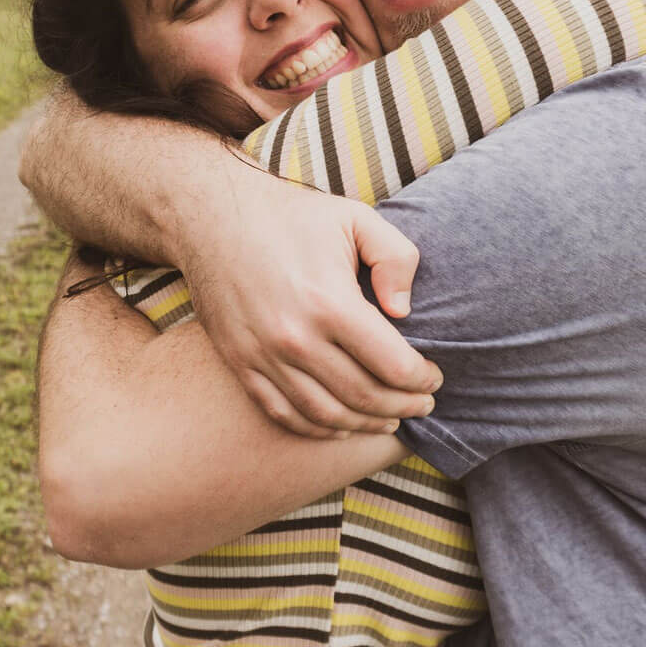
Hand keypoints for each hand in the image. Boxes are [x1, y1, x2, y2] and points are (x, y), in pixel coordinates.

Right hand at [173, 174, 442, 437]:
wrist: (211, 217)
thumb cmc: (291, 216)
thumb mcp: (355, 217)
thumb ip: (395, 257)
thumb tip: (405, 310)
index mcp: (330, 302)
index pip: (393, 365)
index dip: (422, 378)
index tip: (435, 377)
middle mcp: (295, 338)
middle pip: (364, 397)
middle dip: (404, 407)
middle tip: (423, 404)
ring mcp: (263, 356)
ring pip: (326, 415)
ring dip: (366, 424)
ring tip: (390, 419)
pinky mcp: (240, 363)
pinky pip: (284, 414)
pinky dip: (318, 430)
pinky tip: (343, 424)